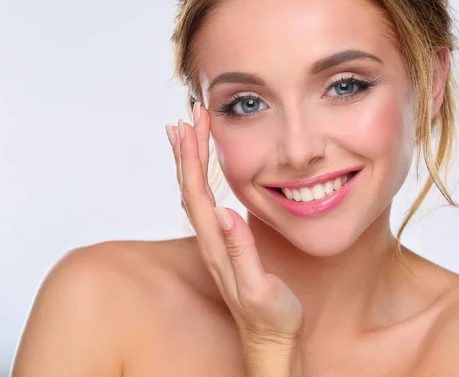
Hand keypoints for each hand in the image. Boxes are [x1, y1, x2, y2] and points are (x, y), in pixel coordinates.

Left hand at [166, 102, 303, 371]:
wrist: (270, 341)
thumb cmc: (271, 318)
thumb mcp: (260, 290)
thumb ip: (243, 253)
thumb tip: (227, 213)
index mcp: (217, 247)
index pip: (198, 194)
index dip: (193, 159)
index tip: (193, 126)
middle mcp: (210, 242)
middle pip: (190, 188)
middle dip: (188, 150)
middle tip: (188, 116)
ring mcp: (215, 244)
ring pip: (195, 195)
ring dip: (191, 162)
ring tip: (188, 134)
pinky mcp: (224, 245)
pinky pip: (206, 204)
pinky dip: (201, 180)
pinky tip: (204, 171)